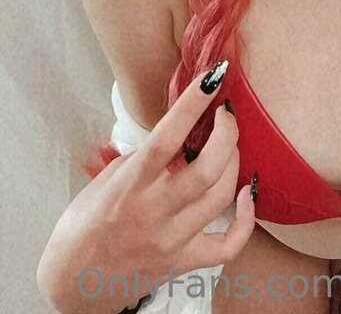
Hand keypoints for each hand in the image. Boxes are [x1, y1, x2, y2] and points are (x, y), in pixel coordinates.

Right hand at [38, 63, 255, 311]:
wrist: (73, 282)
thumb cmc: (84, 224)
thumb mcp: (103, 180)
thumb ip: (139, 158)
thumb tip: (172, 136)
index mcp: (129, 185)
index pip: (165, 137)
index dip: (192, 104)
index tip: (212, 77)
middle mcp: (153, 212)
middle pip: (206, 169)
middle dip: (226, 132)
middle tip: (226, 113)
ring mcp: (171, 240)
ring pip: (221, 197)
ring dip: (234, 162)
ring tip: (229, 146)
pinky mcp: (183, 263)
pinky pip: (229, 245)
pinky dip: (246, 218)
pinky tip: (247, 193)